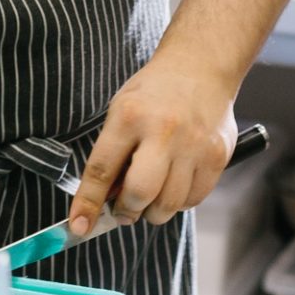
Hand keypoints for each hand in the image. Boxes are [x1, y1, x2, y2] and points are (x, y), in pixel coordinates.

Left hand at [68, 60, 237, 235]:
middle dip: (126, 211)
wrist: (200, 67)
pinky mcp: (217, 157)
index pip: (102, 169)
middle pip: (139, 193)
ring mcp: (193, 146)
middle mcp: (162, 131)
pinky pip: (193, 200)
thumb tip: (107, 199)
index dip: (88, 204)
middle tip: (122, 210)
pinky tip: (173, 184)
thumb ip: (114, 153)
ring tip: (149, 196)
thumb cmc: (154, 93)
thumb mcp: (122, 110)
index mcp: (129, 116)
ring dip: (153, 211)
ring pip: (168, 205)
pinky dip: (178, 202)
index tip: (78, 226)